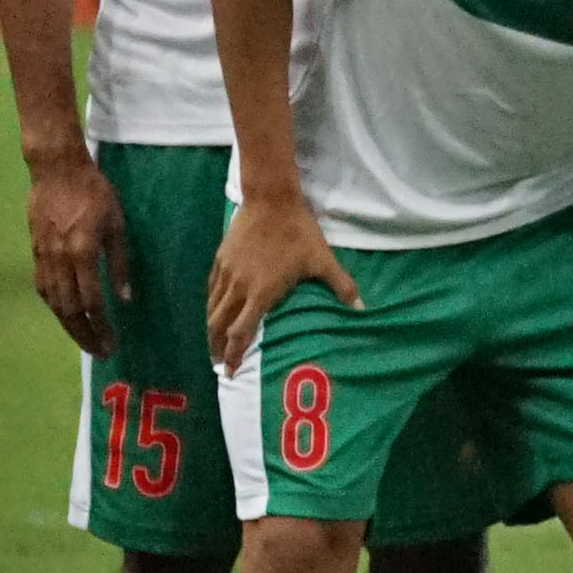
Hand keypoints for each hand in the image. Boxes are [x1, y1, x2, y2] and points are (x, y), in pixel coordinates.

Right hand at [24, 147, 127, 352]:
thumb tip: (125, 298)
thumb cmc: (94, 193)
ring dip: (69, 325)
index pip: (91, 301)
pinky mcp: (35, 253)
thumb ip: (120, 263)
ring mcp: (43, 257)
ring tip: (86, 340)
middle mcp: (59, 260)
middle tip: (100, 352)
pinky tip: (65, 314)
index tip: (113, 343)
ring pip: (53, 302)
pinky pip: (43, 288)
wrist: (56, 171)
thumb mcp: (118, 224)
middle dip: (85, 334)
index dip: (102, 326)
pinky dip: (55, 306)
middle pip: (70, 309)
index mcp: (83, 252)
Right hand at [206, 194, 355, 369]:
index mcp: (261, 292)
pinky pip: (211, 290)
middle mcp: (238, 287)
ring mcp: (226, 273)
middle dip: (216, 348)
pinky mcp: (219, 260)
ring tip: (213, 343)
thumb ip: (341, 286)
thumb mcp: (323, 259)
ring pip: (211, 309)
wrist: (270, 200)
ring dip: (210, 329)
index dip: (233, 354)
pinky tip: (214, 311)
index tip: (228, 371)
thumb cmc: (298, 232)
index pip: (240, 332)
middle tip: (217, 364)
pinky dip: (210, 306)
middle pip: (218, 325)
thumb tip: (362, 308)